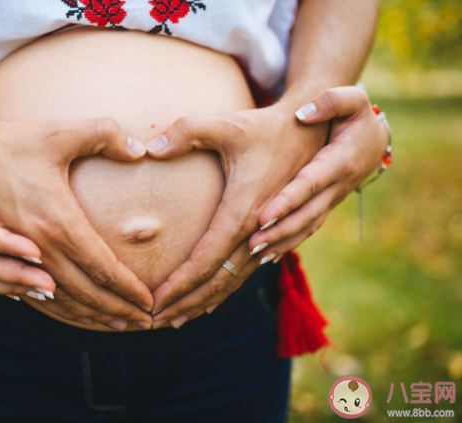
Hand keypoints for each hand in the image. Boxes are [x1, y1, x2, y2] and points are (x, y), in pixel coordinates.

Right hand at [0, 149, 144, 329]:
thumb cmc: (6, 142)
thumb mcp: (57, 132)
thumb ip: (104, 134)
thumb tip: (141, 150)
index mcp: (57, 221)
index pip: (103, 268)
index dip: (129, 289)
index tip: (150, 303)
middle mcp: (37, 247)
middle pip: (85, 292)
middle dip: (117, 310)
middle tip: (145, 322)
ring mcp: (16, 257)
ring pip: (59, 300)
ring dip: (90, 316)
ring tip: (116, 325)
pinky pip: (33, 295)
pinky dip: (57, 309)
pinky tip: (70, 312)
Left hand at [144, 101, 326, 326]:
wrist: (310, 133)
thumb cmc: (264, 129)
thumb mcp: (227, 124)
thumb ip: (187, 131)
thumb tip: (151, 148)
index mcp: (242, 212)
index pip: (205, 261)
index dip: (177, 284)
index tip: (151, 302)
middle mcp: (257, 233)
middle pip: (216, 281)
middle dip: (184, 303)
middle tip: (151, 322)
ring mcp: (267, 239)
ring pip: (231, 283)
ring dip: (202, 303)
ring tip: (174, 321)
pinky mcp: (270, 238)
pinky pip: (244, 274)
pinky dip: (222, 292)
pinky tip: (207, 305)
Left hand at [248, 86, 389, 261]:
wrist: (372, 136)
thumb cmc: (355, 114)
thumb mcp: (351, 99)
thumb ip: (331, 100)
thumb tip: (304, 113)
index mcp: (339, 161)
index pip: (310, 184)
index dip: (288, 201)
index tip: (263, 215)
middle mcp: (337, 186)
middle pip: (306, 213)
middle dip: (279, 230)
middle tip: (251, 243)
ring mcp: (331, 200)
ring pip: (306, 226)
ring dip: (281, 242)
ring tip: (253, 254)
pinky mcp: (324, 206)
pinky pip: (306, 229)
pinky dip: (288, 243)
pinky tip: (266, 256)